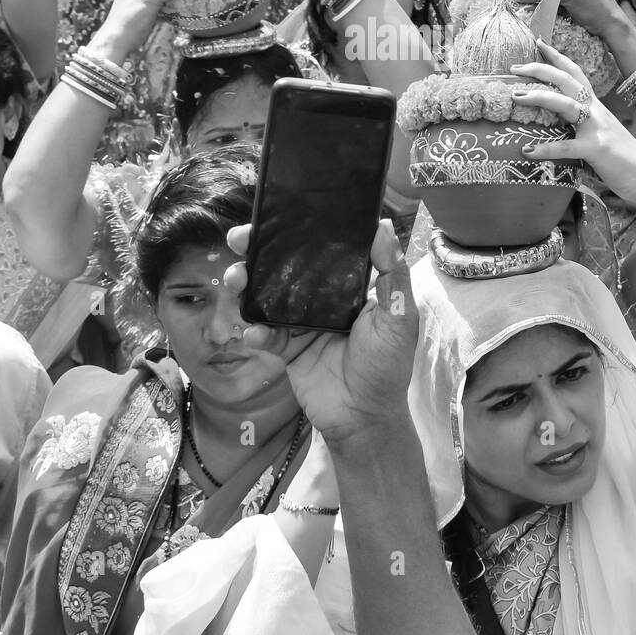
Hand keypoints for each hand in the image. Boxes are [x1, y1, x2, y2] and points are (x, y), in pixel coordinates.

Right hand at [227, 219, 418, 446]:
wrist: (365, 418)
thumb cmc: (388, 366)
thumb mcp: (399, 318)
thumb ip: (392, 274)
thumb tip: (382, 227)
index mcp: (345, 286)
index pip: (316, 251)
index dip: (293, 233)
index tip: (271, 216)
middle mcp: (319, 300)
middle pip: (282, 268)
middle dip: (255, 252)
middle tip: (238, 240)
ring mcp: (299, 325)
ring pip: (265, 297)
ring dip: (244, 285)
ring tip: (236, 281)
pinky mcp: (285, 350)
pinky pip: (264, 334)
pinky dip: (254, 331)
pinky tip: (253, 332)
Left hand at [510, 41, 635, 212]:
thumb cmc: (625, 161)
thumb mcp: (600, 137)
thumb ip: (581, 130)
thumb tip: (557, 131)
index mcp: (597, 108)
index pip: (576, 74)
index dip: (557, 57)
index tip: (539, 43)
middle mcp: (597, 112)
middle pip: (567, 81)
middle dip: (540, 69)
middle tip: (514, 67)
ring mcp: (597, 129)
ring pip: (565, 104)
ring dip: (538, 97)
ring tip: (516, 96)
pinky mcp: (597, 150)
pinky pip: (566, 147)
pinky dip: (545, 149)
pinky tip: (528, 151)